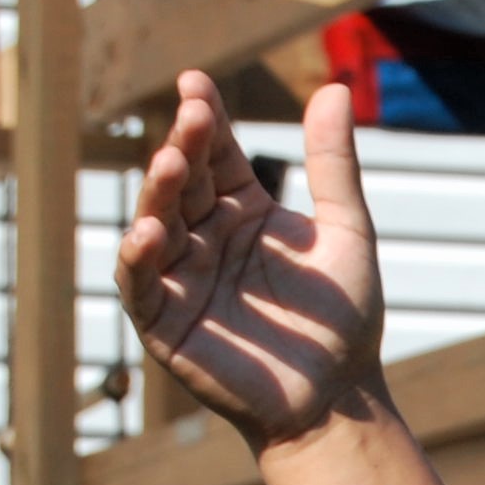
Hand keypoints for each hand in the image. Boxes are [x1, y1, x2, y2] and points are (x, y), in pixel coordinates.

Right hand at [116, 72, 385, 452]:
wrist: (338, 400)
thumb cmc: (343, 321)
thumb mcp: (346, 231)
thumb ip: (334, 164)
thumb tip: (335, 86)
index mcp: (243, 212)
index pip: (215, 154)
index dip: (205, 119)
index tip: (197, 84)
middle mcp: (205, 238)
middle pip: (183, 181)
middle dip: (184, 147)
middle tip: (192, 116)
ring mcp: (180, 278)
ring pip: (156, 224)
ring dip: (157, 193)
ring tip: (170, 163)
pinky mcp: (164, 323)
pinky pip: (140, 285)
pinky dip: (138, 259)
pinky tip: (149, 232)